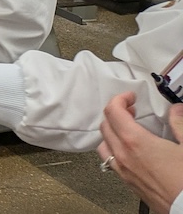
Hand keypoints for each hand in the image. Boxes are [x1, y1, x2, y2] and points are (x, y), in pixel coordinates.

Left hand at [98, 94, 182, 213]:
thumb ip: (179, 124)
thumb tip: (176, 110)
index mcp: (134, 141)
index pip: (113, 111)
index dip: (119, 99)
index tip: (130, 97)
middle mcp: (122, 155)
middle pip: (105, 125)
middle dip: (115, 113)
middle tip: (131, 110)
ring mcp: (122, 170)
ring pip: (103, 144)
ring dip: (112, 132)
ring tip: (127, 128)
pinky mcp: (127, 182)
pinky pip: (110, 161)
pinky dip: (114, 149)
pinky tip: (129, 150)